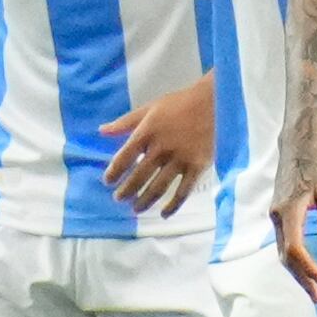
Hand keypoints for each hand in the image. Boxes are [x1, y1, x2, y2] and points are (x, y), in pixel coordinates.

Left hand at [99, 76, 211, 215]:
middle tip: (118, 199)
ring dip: (144, 200)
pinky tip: (164, 214)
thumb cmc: (180, 104)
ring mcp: (180, 159)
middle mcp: (161, 148)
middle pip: (139, 175)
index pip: (124, 157)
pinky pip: (183, 191)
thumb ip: (125, 122)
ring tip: (135, 209)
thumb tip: (101, 131)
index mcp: (147, 132)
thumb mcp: (150, 108)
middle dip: (126, 190)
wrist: (216, 102)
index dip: (114, 172)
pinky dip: (173, 205)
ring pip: (158, 187)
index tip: (108, 181)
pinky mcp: (198, 167)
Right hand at [270, 138, 316, 303]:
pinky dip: (294, 257)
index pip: (295, 248)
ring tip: (313, 287)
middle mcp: (277, 216)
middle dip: (301, 278)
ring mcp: (276, 215)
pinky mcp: (279, 213)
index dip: (308, 267)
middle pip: (285, 255)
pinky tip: (305, 265)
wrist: (298, 146)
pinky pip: (284, 241)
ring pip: (283, 250)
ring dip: (297, 270)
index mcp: (289, 211)